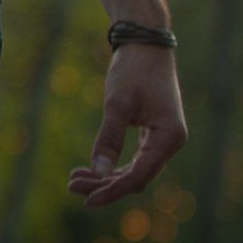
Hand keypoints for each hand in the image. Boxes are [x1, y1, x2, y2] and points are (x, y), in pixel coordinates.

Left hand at [67, 44, 186, 204]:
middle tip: (71, 185)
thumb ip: (108, 138)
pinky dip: (114, 164)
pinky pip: (136, 159)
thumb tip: (97, 171)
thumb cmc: (133, 70)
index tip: (85, 199)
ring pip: (135, 170)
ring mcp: (164, 139)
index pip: (138, 176)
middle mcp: (171, 143)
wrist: (145, 43)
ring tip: (74, 178)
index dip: (111, 190)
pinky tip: (91, 168)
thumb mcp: (117, 104)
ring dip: (107, 177)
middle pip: (137, 177)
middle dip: (104, 184)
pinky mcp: (154, 132)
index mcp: (169, 139)